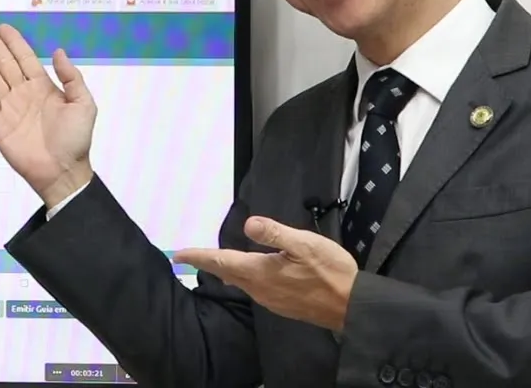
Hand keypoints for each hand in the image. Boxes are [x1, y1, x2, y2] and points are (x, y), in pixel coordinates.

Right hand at [0, 22, 96, 207]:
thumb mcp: (84, 104)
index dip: (13, 42)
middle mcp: (23, 93)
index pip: (24, 58)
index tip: (2, 27)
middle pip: (3, 62)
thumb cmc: (76, 140)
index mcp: (43, 86)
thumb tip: (58, 52)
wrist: (62, 172)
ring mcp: (9, 107)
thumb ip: (72, 77)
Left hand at [172, 216, 358, 331]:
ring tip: (214, 261)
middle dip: (208, 263)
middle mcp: (259, 288)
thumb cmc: (330, 272)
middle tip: (190, 257)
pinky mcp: (282, 304)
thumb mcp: (303, 244)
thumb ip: (274, 233)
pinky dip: (242, 278)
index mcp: (259, 271)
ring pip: (240, 282)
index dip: (198, 256)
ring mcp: (270, 299)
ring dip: (225, 270)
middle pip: (226, 273)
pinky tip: (247, 275)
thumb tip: (248, 223)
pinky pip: (254, 289)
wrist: (352, 307)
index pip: (220, 261)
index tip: (178, 254)